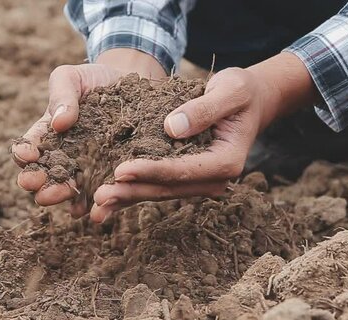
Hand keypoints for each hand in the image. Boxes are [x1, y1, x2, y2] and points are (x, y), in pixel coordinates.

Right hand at [12, 49, 167, 216]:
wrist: (130, 82)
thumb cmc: (93, 79)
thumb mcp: (71, 78)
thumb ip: (61, 96)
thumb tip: (59, 123)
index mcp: (47, 135)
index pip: (27, 149)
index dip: (24, 154)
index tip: (28, 155)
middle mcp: (64, 156)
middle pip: (46, 176)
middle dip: (41, 183)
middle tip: (39, 188)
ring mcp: (87, 167)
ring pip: (71, 188)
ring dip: (64, 195)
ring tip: (64, 197)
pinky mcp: (111, 174)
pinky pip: (100, 192)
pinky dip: (95, 203)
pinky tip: (92, 209)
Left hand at [89, 52, 317, 221]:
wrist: (250, 101)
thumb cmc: (241, 92)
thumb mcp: (230, 90)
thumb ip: (205, 109)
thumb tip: (171, 128)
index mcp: (226, 162)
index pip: (183, 171)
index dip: (151, 171)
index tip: (121, 170)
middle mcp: (214, 179)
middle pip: (168, 188)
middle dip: (133, 192)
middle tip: (100, 196)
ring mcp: (200, 181)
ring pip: (160, 192)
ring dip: (129, 196)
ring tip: (98, 201)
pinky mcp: (187, 176)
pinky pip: (159, 185)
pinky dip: (134, 191)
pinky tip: (108, 200)